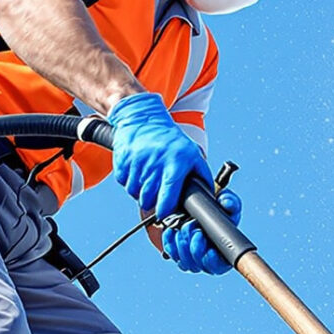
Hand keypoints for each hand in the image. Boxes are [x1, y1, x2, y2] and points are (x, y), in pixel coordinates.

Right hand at [106, 92, 206, 218]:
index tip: (164, 214)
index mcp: (175, 164)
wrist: (143, 119)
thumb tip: (210, 195)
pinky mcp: (123, 160)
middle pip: (148, 199)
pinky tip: (136, 171)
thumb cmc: (170, 139)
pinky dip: (128, 181)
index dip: (165, 211)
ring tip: (146, 181)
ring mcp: (137, 162)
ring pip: (134, 192)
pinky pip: (123, 181)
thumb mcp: (192, 153)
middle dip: (151, 203)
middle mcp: (156, 164)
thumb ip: (202, 175)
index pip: (168, 197)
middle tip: (154, 198)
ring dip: (139, 192)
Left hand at [163, 189, 240, 273]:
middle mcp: (206, 258)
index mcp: (223, 251)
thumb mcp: (227, 203)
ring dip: (181, 247)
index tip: (210, 251)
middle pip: (199, 266)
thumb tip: (227, 204)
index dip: (213, 261)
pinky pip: (171, 253)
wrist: (201, 207)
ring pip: (184, 262)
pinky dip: (169, 243)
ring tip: (182, 230)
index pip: (218, 266)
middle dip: (195, 250)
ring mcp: (191, 256)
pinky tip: (170, 231)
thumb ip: (231, 202)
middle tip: (195, 232)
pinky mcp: (177, 250)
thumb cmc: (217, 208)